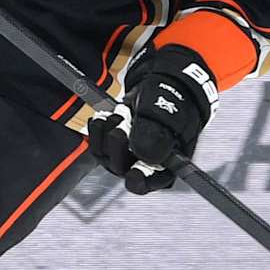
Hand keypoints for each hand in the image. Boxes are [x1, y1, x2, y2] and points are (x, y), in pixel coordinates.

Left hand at [85, 46, 218, 194]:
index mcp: (167, 165)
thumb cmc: (173, 101)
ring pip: (106, 156)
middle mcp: (144, 166)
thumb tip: (145, 155)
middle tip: (125, 120)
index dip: (140, 180)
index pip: (151, 182)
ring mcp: (126, 157)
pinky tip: (106, 116)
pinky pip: (95, 144)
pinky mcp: (111, 146)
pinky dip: (98, 128)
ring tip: (122, 113)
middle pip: (121, 168)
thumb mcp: (168, 113)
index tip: (133, 173)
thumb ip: (157, 134)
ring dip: (108, 132)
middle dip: (119, 142)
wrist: (160, 86)